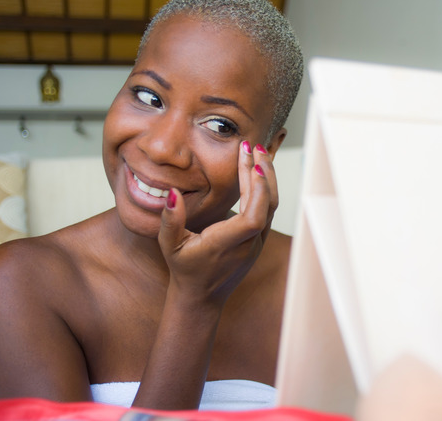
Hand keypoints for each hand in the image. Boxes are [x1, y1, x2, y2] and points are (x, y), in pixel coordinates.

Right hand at [157, 141, 277, 307]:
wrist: (202, 296)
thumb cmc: (184, 270)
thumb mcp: (169, 246)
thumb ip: (170, 220)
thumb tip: (172, 193)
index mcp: (226, 245)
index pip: (252, 219)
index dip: (257, 193)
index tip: (253, 166)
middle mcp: (247, 245)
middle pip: (267, 206)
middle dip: (263, 174)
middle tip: (253, 147)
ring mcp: (257, 243)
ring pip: (271, 207)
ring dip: (267, 178)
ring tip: (258, 152)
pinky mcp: (259, 239)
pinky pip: (268, 210)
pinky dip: (265, 188)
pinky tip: (259, 170)